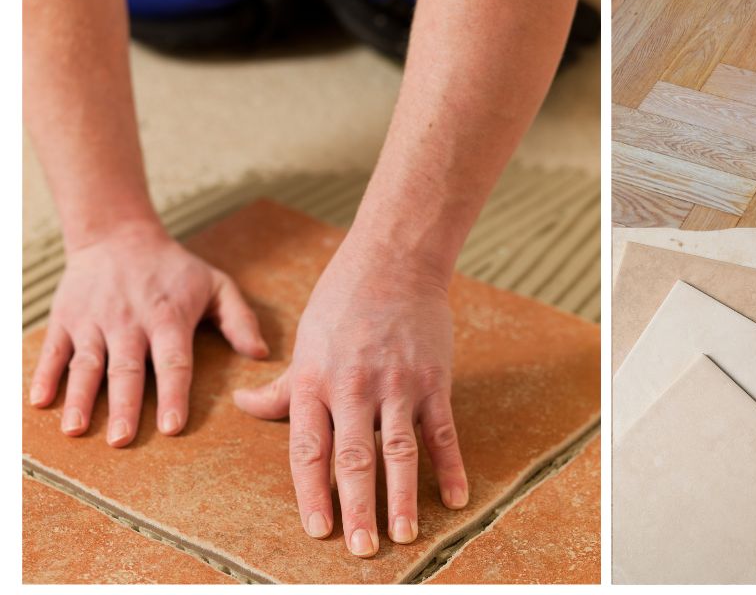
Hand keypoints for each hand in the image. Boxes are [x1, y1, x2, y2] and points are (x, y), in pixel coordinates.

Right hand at [29, 221, 268, 444]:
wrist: (117, 234)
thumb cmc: (173, 267)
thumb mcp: (216, 284)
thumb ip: (240, 319)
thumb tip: (262, 353)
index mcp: (168, 318)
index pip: (173, 362)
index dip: (172, 394)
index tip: (171, 427)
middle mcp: (129, 322)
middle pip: (126, 369)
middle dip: (123, 406)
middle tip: (121, 441)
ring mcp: (93, 321)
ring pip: (86, 364)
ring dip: (80, 398)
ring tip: (75, 430)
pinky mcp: (65, 318)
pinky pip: (53, 350)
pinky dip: (44, 375)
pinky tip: (39, 401)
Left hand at [233, 240, 468, 557]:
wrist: (394, 261)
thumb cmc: (342, 301)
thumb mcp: (305, 343)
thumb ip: (283, 386)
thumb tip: (245, 406)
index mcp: (316, 382)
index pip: (310, 450)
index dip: (313, 493)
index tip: (318, 530)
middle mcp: (355, 388)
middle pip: (354, 458)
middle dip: (357, 506)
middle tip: (360, 549)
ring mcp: (397, 384)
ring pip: (400, 450)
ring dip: (401, 496)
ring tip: (403, 535)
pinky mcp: (432, 379)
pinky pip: (442, 430)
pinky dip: (450, 466)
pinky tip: (455, 498)